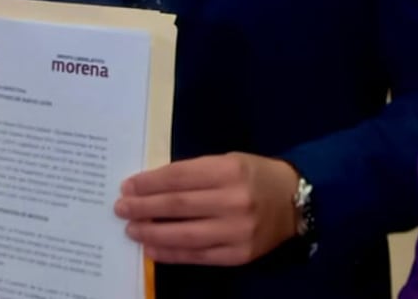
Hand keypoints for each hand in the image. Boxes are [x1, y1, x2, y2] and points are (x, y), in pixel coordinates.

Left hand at [114, 152, 300, 266]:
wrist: (296, 202)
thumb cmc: (255, 176)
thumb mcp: (228, 162)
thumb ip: (194, 173)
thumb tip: (151, 187)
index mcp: (229, 170)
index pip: (178, 177)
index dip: (149, 183)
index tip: (127, 186)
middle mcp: (233, 201)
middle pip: (177, 206)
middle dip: (143, 207)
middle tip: (121, 208)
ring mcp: (237, 231)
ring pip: (184, 235)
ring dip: (152, 233)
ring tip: (131, 230)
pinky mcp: (238, 255)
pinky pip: (198, 256)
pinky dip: (171, 254)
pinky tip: (152, 249)